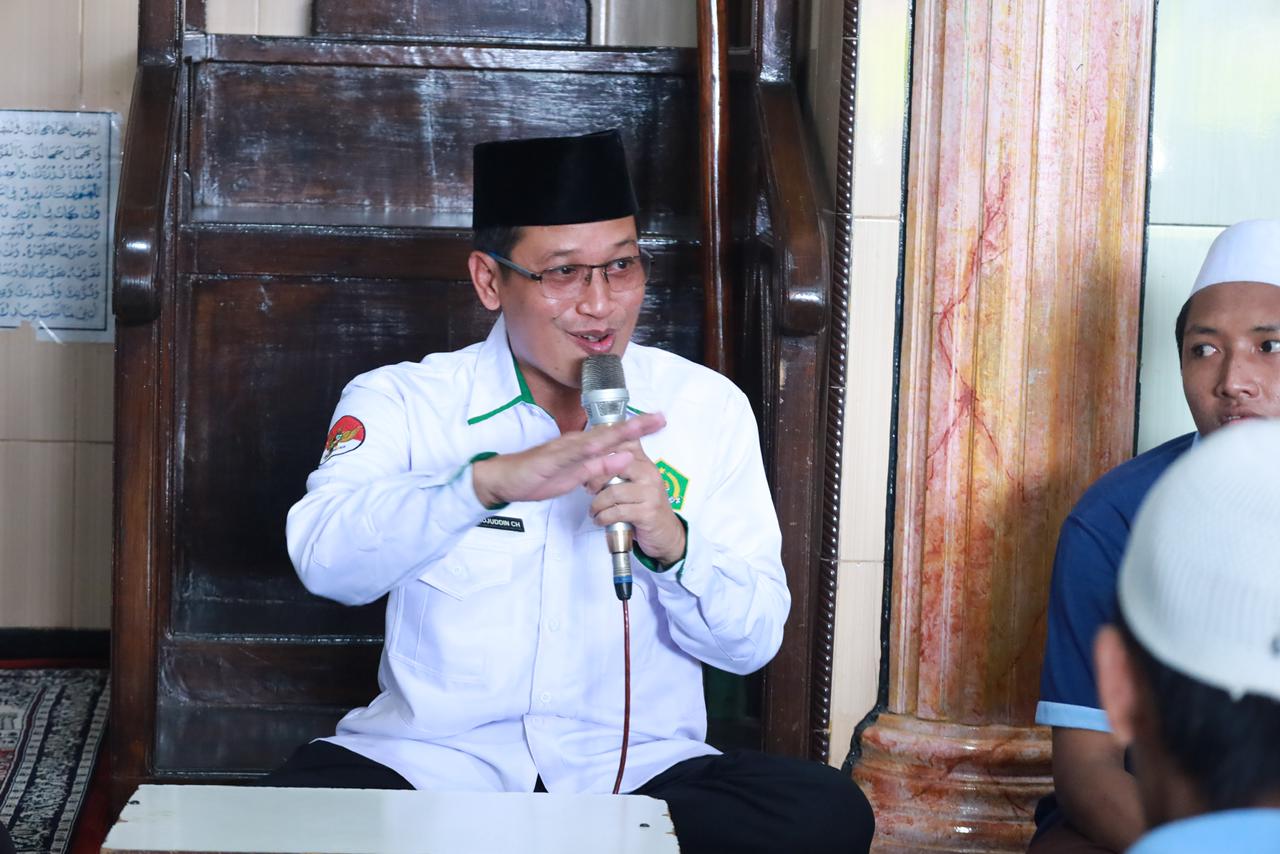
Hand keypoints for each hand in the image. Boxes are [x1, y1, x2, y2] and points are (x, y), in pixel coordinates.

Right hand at [471, 413, 665, 507]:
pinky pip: (573, 454)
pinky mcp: (551, 459)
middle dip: (636, 425)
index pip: (614, 437)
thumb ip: (599, 469)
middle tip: (660, 418)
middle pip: (610, 433)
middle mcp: (576, 443)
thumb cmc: (539, 477)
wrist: (505, 480)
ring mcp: (564, 449)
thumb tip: (624, 458)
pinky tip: (605, 446)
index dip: (637, 429)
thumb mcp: (577, 477)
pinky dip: (590, 449)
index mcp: (583, 448)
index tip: (658, 422)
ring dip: (618, 432)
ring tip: (641, 425)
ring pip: (595, 439)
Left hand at [586, 439, 686, 566]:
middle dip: (595, 478)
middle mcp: (650, 473)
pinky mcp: (648, 512)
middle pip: (615, 466)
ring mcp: (651, 493)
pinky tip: (600, 520)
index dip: (602, 449)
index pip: (624, 443)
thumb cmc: (645, 506)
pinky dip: (603, 517)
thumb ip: (621, 467)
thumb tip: (592, 457)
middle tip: (588, 489)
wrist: (666, 533)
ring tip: (594, 510)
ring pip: (613, 492)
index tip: (587, 460)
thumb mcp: (636, 482)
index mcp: (644, 462)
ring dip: (597, 504)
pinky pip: (617, 511)